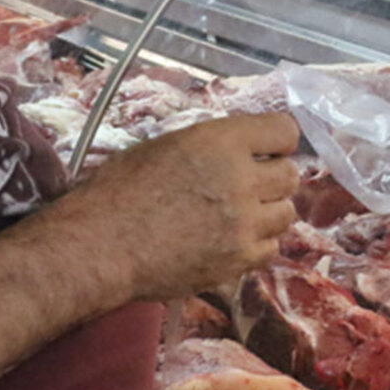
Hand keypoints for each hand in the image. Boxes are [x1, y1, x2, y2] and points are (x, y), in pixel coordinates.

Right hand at [53, 113, 300, 299]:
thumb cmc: (116, 191)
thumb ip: (211, 147)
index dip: (277, 141)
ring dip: (268, 212)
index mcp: (220, 142)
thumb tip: (240, 152)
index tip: (266, 150)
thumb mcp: (163, 148)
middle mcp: (241, 179)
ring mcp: (245, 223)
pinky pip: (270, 248)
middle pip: (291, 175)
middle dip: (273, 178)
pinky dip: (256, 244)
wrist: (98, 246)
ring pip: (287, 213)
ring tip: (237, 216)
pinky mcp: (240, 259)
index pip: (284, 130)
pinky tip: (230, 241)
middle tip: (247, 187)